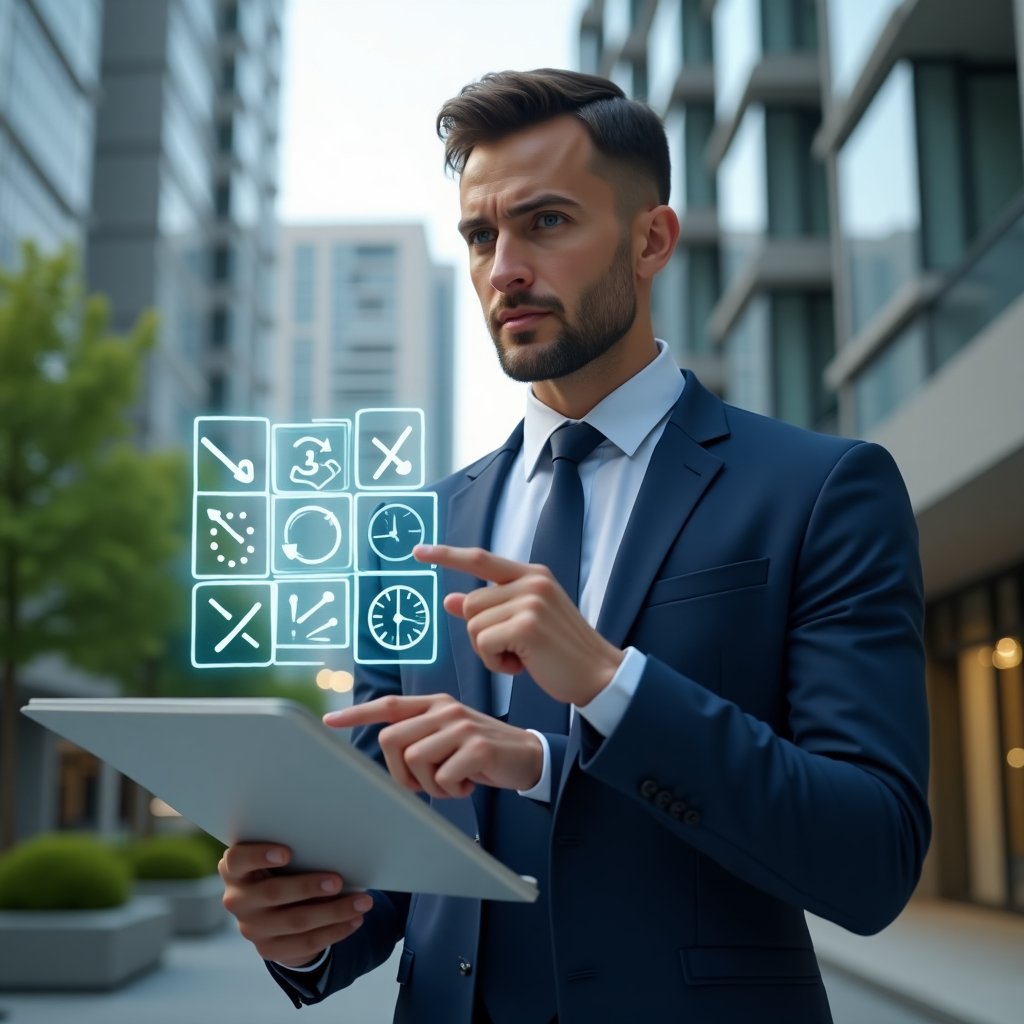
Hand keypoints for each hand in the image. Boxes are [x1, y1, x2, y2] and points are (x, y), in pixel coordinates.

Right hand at [219, 843, 372, 968]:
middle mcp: (237, 899)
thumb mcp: (278, 857)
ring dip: (333, 912)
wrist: (273, 906)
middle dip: (309, 887)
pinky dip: (334, 931)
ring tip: (362, 902)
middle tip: (339, 881)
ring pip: (295, 922)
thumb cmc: (282, 867)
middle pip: (273, 893)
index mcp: (235, 869)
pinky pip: (305, 943)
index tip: (288, 852)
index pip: (237, 860)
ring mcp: (250, 928)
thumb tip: (334, 846)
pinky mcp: (268, 949)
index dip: (260, 856)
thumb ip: (294, 851)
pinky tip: (354, 921)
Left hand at [324, 693, 543, 796]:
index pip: (389, 705)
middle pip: (392, 740)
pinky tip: (467, 785)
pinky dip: (451, 791)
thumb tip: (389, 752)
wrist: (528, 756)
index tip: (331, 722)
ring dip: (429, 785)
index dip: (358, 714)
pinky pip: (442, 778)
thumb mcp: (450, 735)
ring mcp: (461, 726)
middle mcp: (445, 710)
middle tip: (422, 784)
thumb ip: (422, 735)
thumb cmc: (482, 751)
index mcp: (435, 704)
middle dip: (399, 772)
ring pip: (414, 761)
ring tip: (451, 783)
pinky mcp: (477, 747)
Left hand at [414, 543, 623, 705]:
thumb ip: (490, 608)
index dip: (447, 555)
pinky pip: (483, 643)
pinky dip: (495, 663)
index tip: (419, 551)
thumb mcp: (524, 623)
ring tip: (521, 658)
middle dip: (480, 635)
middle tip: (513, 650)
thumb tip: (450, 599)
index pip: (481, 559)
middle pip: (470, 604)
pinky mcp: (527, 624)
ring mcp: (530, 601)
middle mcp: (532, 581)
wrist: (598, 676)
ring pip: (473, 625)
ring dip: (488, 651)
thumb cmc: (561, 653)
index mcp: (533, 575)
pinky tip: (521, 667)